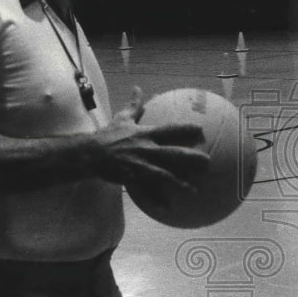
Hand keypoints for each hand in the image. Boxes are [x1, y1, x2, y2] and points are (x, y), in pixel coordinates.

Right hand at [95, 86, 209, 200]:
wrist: (90, 153)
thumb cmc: (108, 135)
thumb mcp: (122, 117)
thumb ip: (134, 105)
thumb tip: (138, 88)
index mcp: (145, 134)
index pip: (170, 129)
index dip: (185, 129)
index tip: (201, 130)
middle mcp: (145, 149)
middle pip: (172, 154)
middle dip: (191, 158)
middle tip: (208, 162)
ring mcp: (140, 165)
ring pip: (163, 175)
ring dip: (179, 183)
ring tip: (194, 190)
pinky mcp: (132, 178)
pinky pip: (147, 191)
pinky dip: (157, 200)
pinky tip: (169, 208)